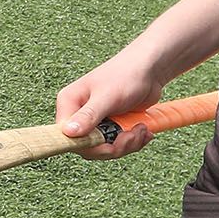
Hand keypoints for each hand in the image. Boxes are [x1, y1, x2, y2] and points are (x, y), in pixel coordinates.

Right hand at [55, 57, 171, 159]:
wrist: (150, 69)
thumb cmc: (126, 74)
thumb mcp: (107, 96)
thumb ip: (88, 115)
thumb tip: (68, 132)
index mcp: (70, 104)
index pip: (68, 137)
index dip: (88, 146)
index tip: (108, 145)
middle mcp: (79, 114)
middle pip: (88, 147)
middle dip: (113, 146)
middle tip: (131, 135)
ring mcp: (96, 121)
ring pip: (105, 148)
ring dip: (127, 144)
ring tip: (141, 129)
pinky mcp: (111, 126)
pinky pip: (118, 145)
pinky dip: (133, 142)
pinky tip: (143, 130)